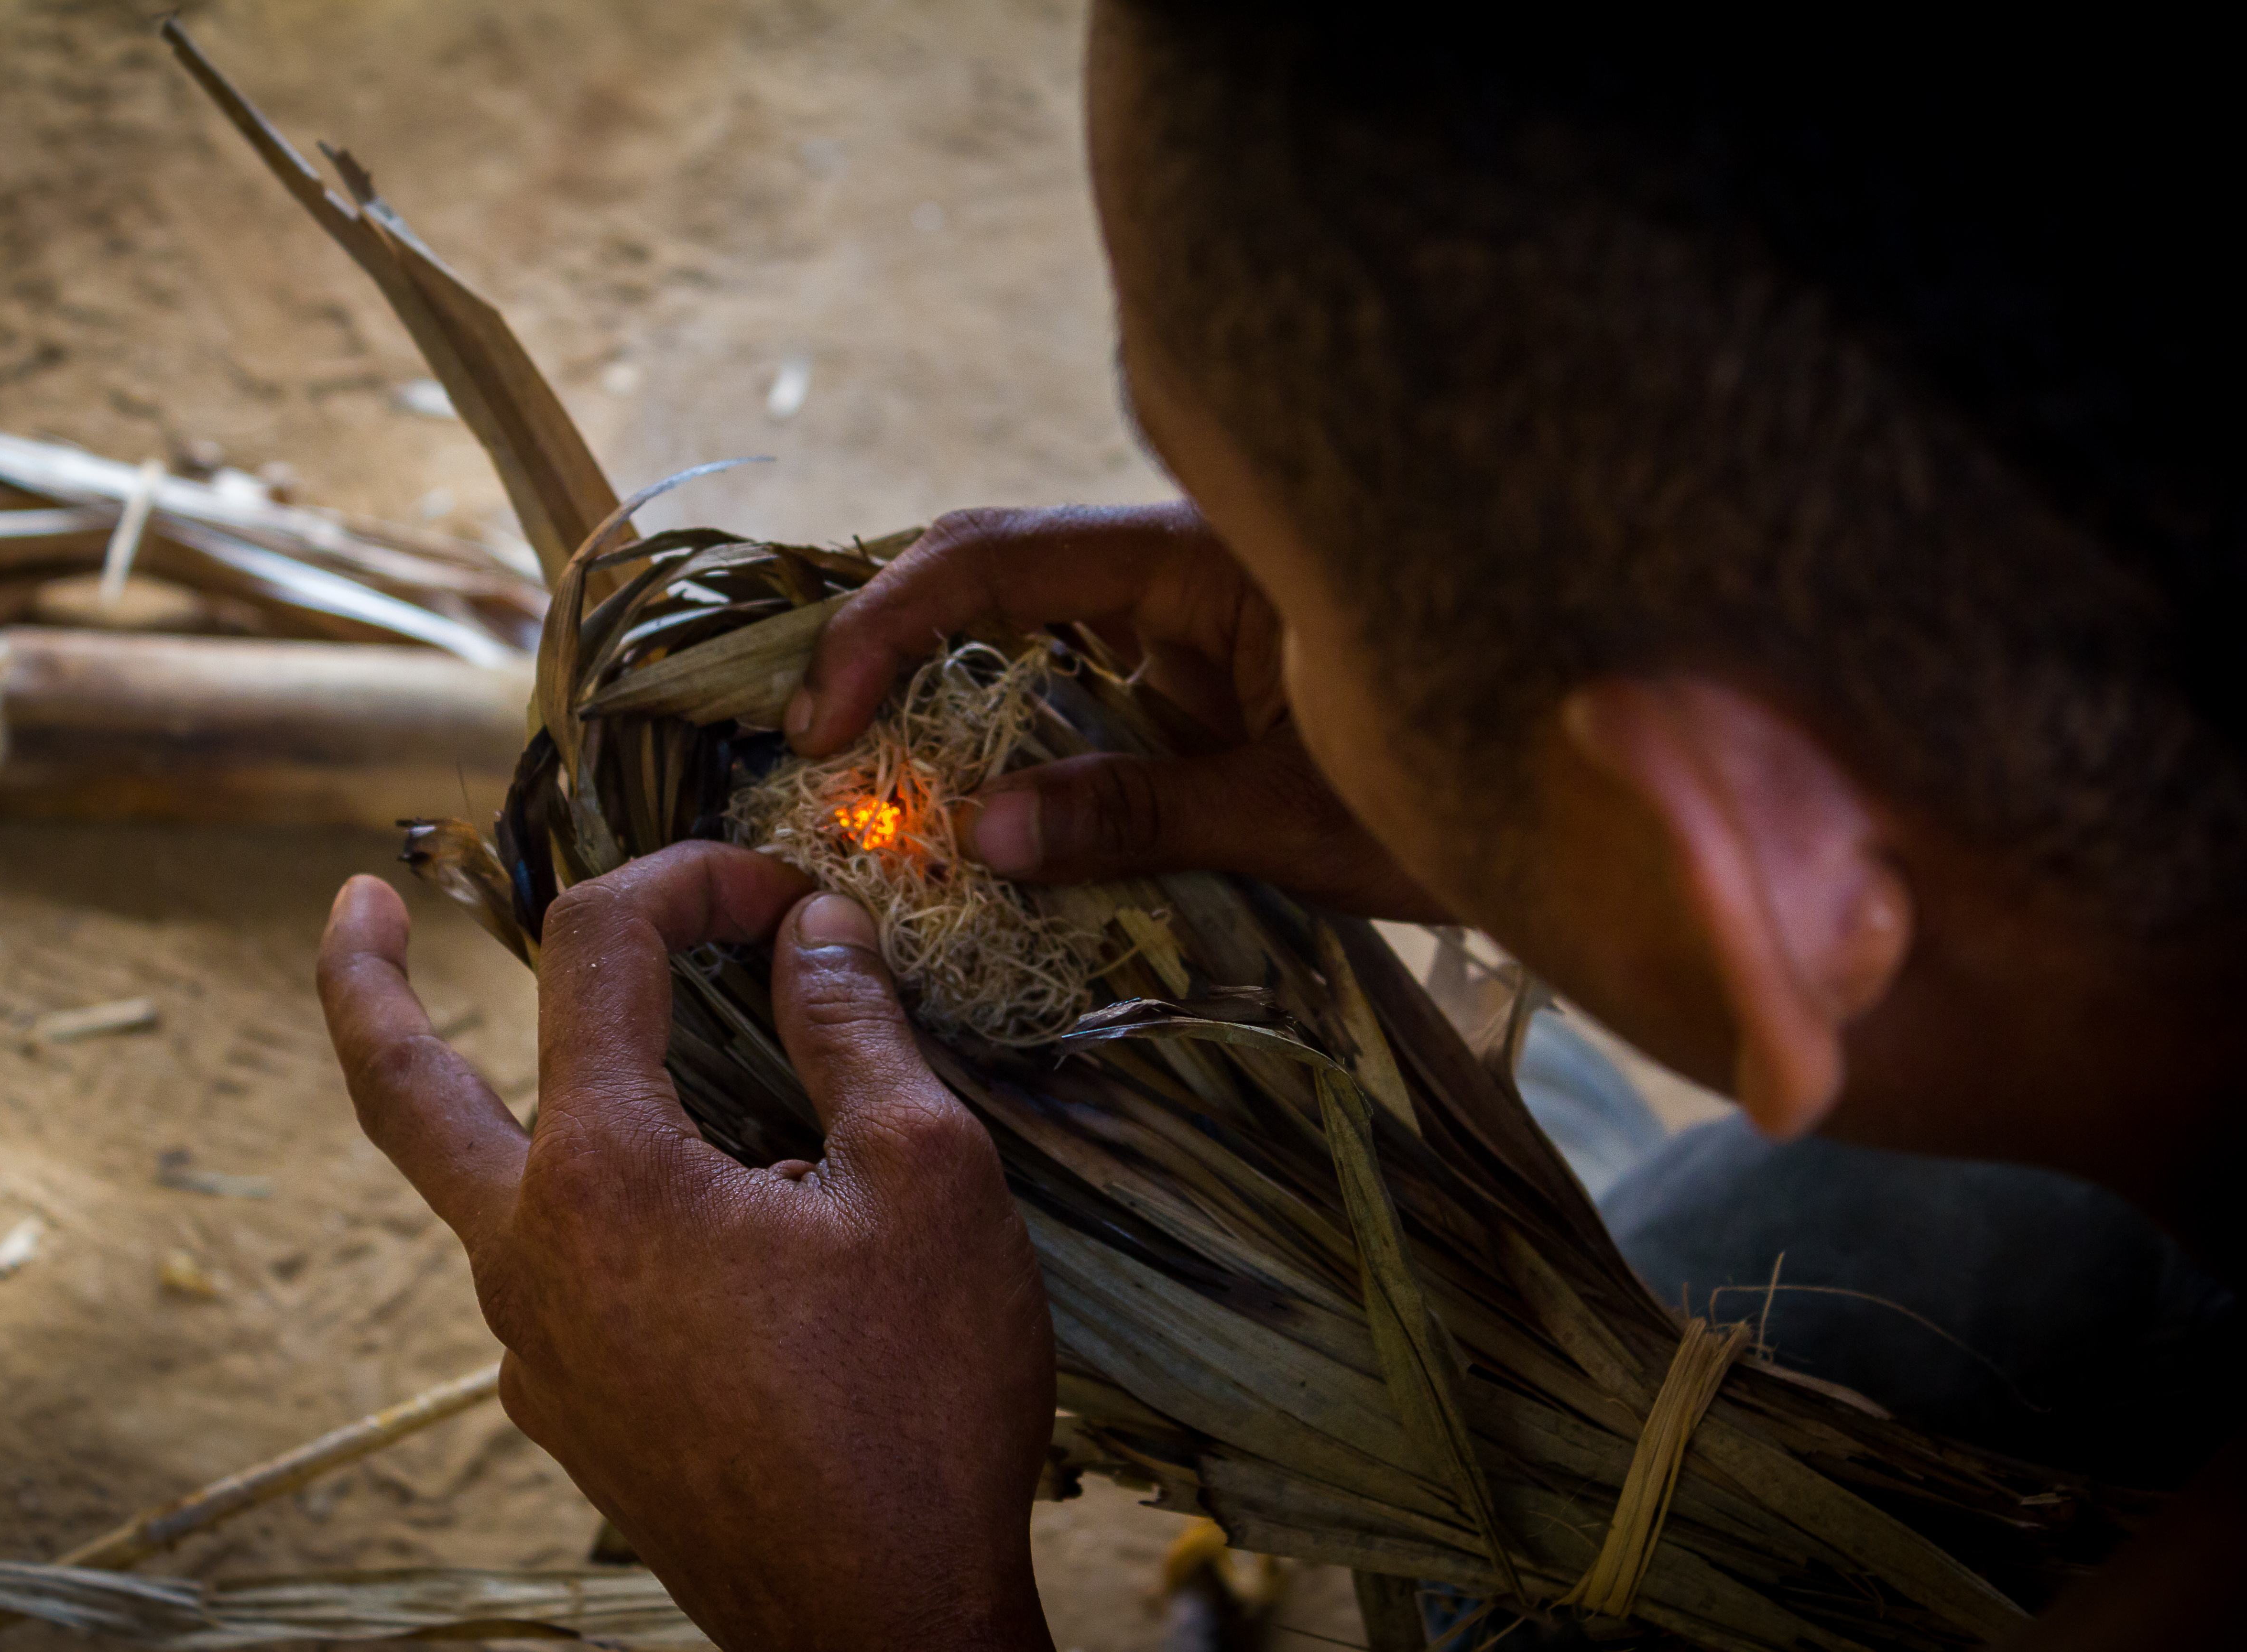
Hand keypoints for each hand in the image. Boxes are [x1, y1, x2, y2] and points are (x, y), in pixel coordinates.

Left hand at [316, 844, 1057, 1651]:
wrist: (883, 1627)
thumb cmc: (919, 1408)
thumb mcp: (928, 1181)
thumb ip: (854, 1030)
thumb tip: (814, 931)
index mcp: (605, 1177)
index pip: (599, 949)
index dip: (690, 880)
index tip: (783, 893)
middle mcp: (531, 1258)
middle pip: (401, 1085)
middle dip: (363, 978)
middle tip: (356, 900)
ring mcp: (537, 1350)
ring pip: (487, 1182)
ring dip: (526, 1093)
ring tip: (639, 1050)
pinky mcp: (575, 1413)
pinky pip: (556, 1274)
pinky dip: (597, 1202)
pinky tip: (700, 1209)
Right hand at [790, 502, 1445, 920]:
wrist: (1588, 798)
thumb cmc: (1463, 787)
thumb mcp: (1290, 815)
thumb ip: (1134, 814)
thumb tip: (979, 834)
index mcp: (1194, 558)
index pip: (997, 557)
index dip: (888, 626)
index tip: (825, 720)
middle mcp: (1178, 566)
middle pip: (990, 569)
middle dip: (892, 648)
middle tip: (819, 752)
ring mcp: (1186, 617)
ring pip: (1025, 630)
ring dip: (946, 703)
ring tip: (877, 792)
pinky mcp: (1199, 671)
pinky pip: (1078, 685)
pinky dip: (1013, 738)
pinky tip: (977, 805)